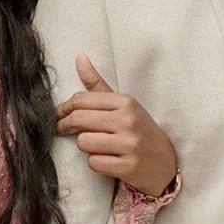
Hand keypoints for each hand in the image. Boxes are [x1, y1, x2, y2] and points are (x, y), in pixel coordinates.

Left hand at [55, 55, 178, 196]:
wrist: (165, 162)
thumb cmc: (138, 130)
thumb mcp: (122, 105)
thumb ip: (97, 84)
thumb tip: (79, 57)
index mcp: (125, 101)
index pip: (81, 99)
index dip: (63, 108)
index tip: (57, 115)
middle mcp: (128, 120)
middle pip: (79, 119)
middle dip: (66, 126)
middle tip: (63, 130)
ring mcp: (130, 144)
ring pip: (84, 143)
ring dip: (86, 147)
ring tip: (98, 146)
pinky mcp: (128, 167)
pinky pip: (94, 163)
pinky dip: (96, 163)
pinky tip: (108, 160)